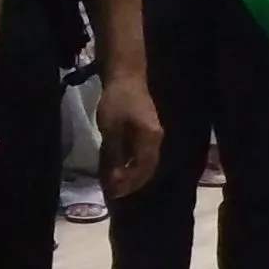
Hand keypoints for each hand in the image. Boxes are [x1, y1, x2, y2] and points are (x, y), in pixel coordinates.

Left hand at [96, 72, 163, 198]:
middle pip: (147, 169)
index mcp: (150, 140)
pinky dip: (130, 163)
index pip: (142, 170)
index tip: (113, 193)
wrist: (126, 75)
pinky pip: (141, 153)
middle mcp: (156, 140)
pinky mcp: (146, 130)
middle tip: (113, 192)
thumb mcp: (111, 129)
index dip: (129, 184)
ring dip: (131, 174)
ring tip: (114, 182)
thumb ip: (114, 155)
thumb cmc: (117, 101)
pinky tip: (118, 165)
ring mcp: (153, 134)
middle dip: (131, 182)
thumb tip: (115, 178)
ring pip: (145, 162)